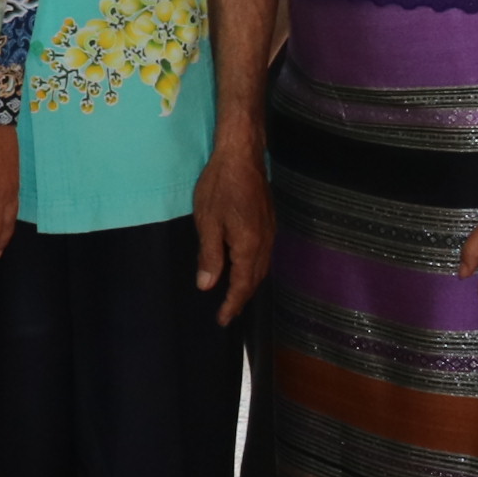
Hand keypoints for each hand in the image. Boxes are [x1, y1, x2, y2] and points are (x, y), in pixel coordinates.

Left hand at [191, 133, 273, 325]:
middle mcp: (264, 243)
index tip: (223, 320)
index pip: (242, 285)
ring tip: (235, 296)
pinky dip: (254, 268)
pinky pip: (264, 254)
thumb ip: (209, 256)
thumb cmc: (220, 186)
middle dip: (242, 298)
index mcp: (248, 246)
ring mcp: (270, 232)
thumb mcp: (207, 222)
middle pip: (255, 279)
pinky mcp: (269, 222)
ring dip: (249, 284)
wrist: (242, 156)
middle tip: (227, 313)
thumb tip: (207, 285)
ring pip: (262, 267)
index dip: (232, 304)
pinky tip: (244, 268)